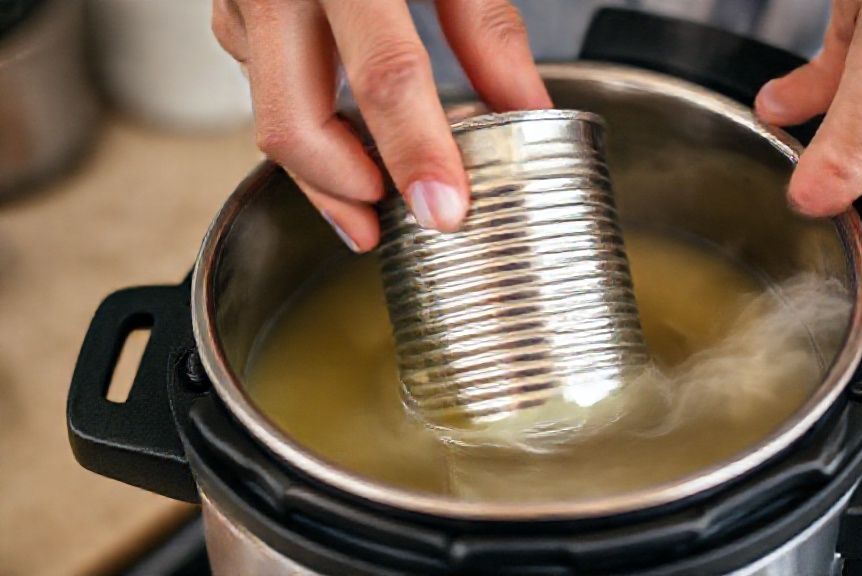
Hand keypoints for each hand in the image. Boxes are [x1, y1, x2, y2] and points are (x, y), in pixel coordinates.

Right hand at [212, 0, 550, 251]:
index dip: (417, 151)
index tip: (446, 209)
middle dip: (345, 192)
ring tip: (374, 195)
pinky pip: (259, 90)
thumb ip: (486, 29)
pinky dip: (305, 125)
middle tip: (392, 227)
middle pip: (294, 121)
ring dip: (322, 171)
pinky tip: (343, 138)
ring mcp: (243, 0)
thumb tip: (525, 108)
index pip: (385, 74)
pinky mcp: (232, 14)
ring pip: (268, 118)